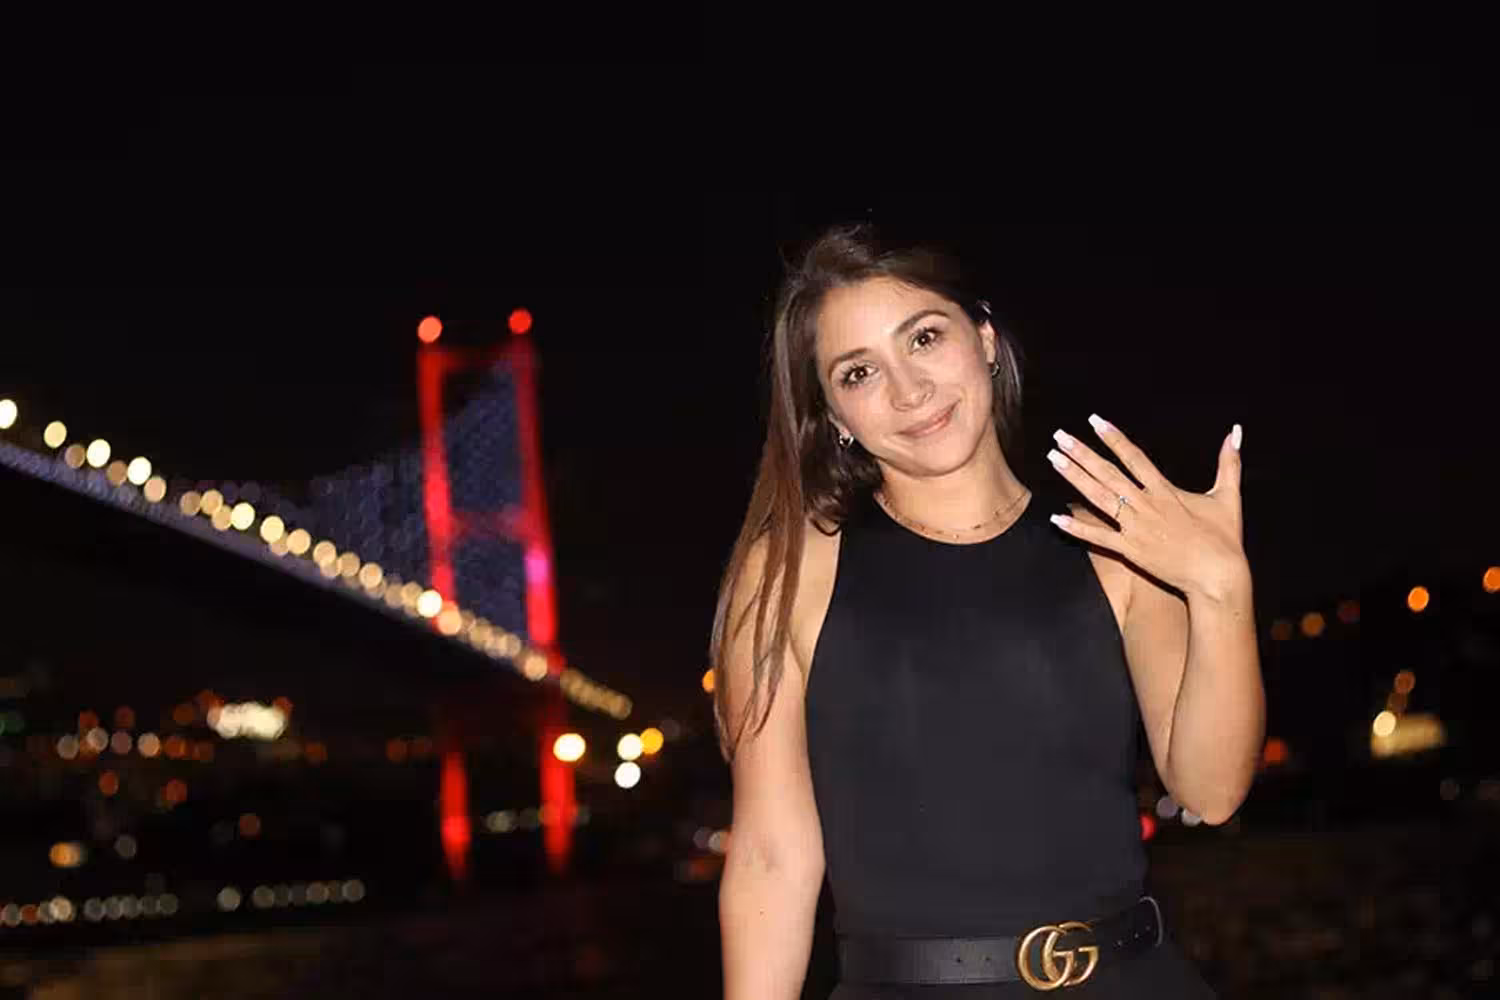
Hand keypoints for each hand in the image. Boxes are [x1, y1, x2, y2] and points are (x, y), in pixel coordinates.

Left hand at [1046, 414, 1247, 600]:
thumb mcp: (1228, 496)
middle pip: (1107, 473)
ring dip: (1074, 478)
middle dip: (1082, 453)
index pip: (1134, 457)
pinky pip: (1098, 537)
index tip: (1094, 421)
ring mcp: (1135, 528)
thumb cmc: (1224, 539)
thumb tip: (1237, 431)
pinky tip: (1056, 518)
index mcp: (1165, 491)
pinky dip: (1077, 527)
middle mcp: (1146, 505)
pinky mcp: (1130, 551)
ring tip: (1053, 460)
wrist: (1218, 577)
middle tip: (1059, 436)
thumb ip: (1229, 462)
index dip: (1113, 438)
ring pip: (1098, 498)